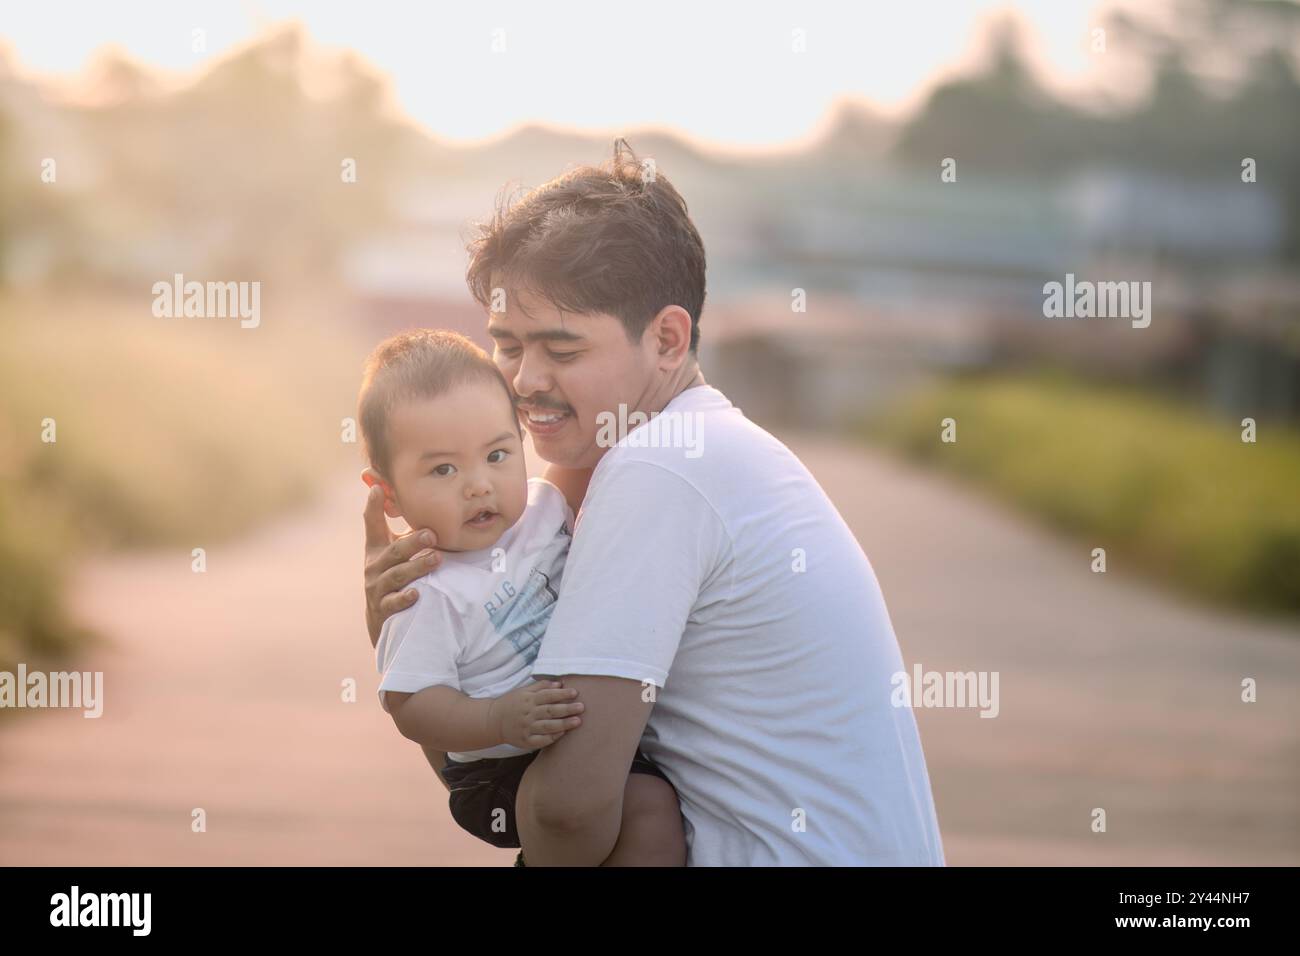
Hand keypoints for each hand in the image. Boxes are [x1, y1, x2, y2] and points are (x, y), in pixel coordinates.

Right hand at [363, 482, 441, 645]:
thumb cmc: (391, 574)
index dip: (374, 507)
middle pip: (394, 551)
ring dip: (417, 567)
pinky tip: (416, 593)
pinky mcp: (384, 609)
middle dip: (413, 542)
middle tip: (431, 534)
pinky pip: (394, 603)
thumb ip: (398, 529)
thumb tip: (409, 497)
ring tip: (436, 558)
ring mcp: (378, 588)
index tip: (379, 488)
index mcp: (377, 550)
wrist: (381, 617)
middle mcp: (375, 567)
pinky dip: (405, 598)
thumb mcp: (389, 551)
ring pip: (398, 576)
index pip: (372, 525)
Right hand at [489, 681, 583, 749]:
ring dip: (563, 724)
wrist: (493, 721)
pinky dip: (552, 737)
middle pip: (550, 711)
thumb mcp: (524, 691)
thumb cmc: (512, 703)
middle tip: (582, 707)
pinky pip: (541, 740)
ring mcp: (526, 728)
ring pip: (547, 726)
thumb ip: (541, 686)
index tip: (575, 692)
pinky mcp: (525, 741)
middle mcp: (528, 713)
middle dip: (567, 709)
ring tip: (578, 721)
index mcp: (528, 699)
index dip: (562, 694)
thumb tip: (560, 683)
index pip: (548, 695)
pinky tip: (563, 733)